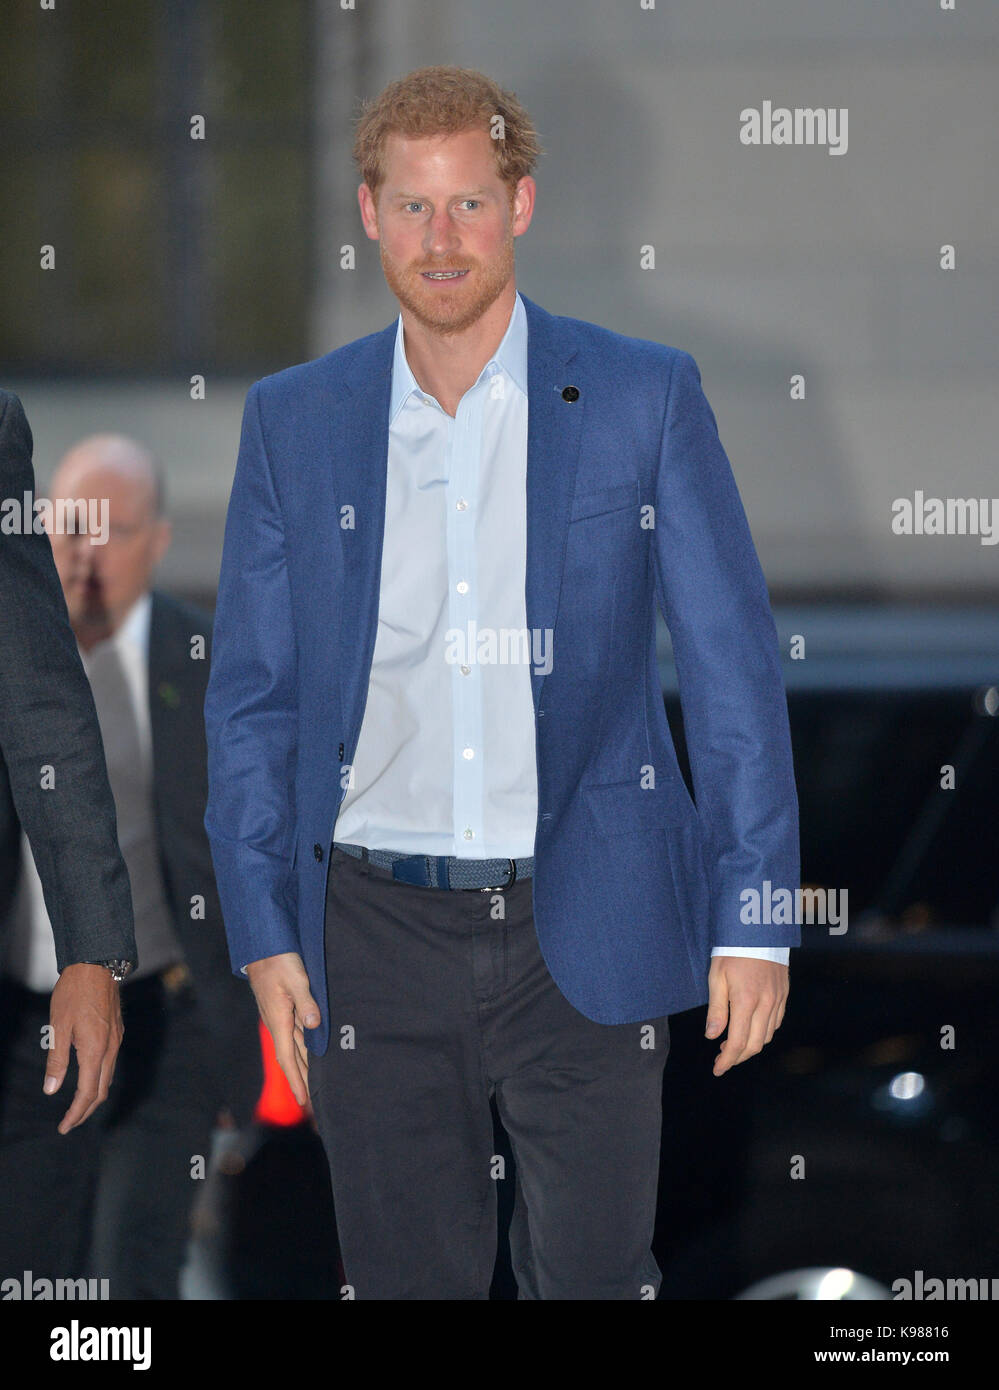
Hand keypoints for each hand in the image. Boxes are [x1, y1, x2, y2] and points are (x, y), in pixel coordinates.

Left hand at [45, 963, 123, 1132]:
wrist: (98, 964)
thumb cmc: (74, 993)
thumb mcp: (59, 1026)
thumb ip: (56, 1060)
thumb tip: (52, 1090)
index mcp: (95, 1050)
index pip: (87, 1093)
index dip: (75, 1114)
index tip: (64, 1127)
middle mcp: (111, 1049)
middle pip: (102, 1090)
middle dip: (85, 1111)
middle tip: (69, 1123)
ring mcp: (117, 1040)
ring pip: (108, 1078)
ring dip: (94, 1096)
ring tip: (77, 1106)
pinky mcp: (117, 1032)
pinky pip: (111, 1064)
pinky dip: (99, 1079)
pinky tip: (88, 1078)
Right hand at [245, 951, 319, 1105]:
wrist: (262, 946)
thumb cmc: (278, 960)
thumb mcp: (296, 978)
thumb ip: (306, 1001)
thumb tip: (314, 1023)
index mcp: (280, 1020)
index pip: (288, 1057)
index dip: (296, 1079)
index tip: (303, 1100)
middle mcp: (279, 1023)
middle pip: (291, 1058)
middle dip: (300, 1080)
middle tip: (310, 1103)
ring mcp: (280, 1016)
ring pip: (294, 1047)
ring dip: (302, 1066)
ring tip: (312, 1084)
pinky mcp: (284, 1008)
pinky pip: (295, 1035)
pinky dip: (302, 1049)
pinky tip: (310, 1053)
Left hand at [705, 956, 787, 1075]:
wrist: (758, 930)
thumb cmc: (733, 951)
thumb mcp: (717, 977)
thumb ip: (716, 1009)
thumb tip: (712, 1035)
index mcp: (746, 1002)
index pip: (738, 1043)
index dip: (727, 1060)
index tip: (717, 1069)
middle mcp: (766, 1005)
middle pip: (755, 1045)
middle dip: (738, 1057)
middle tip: (723, 1058)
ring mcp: (778, 1000)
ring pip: (767, 1036)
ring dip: (750, 1046)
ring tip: (732, 1042)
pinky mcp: (784, 995)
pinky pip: (776, 1023)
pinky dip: (763, 1033)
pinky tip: (750, 1028)